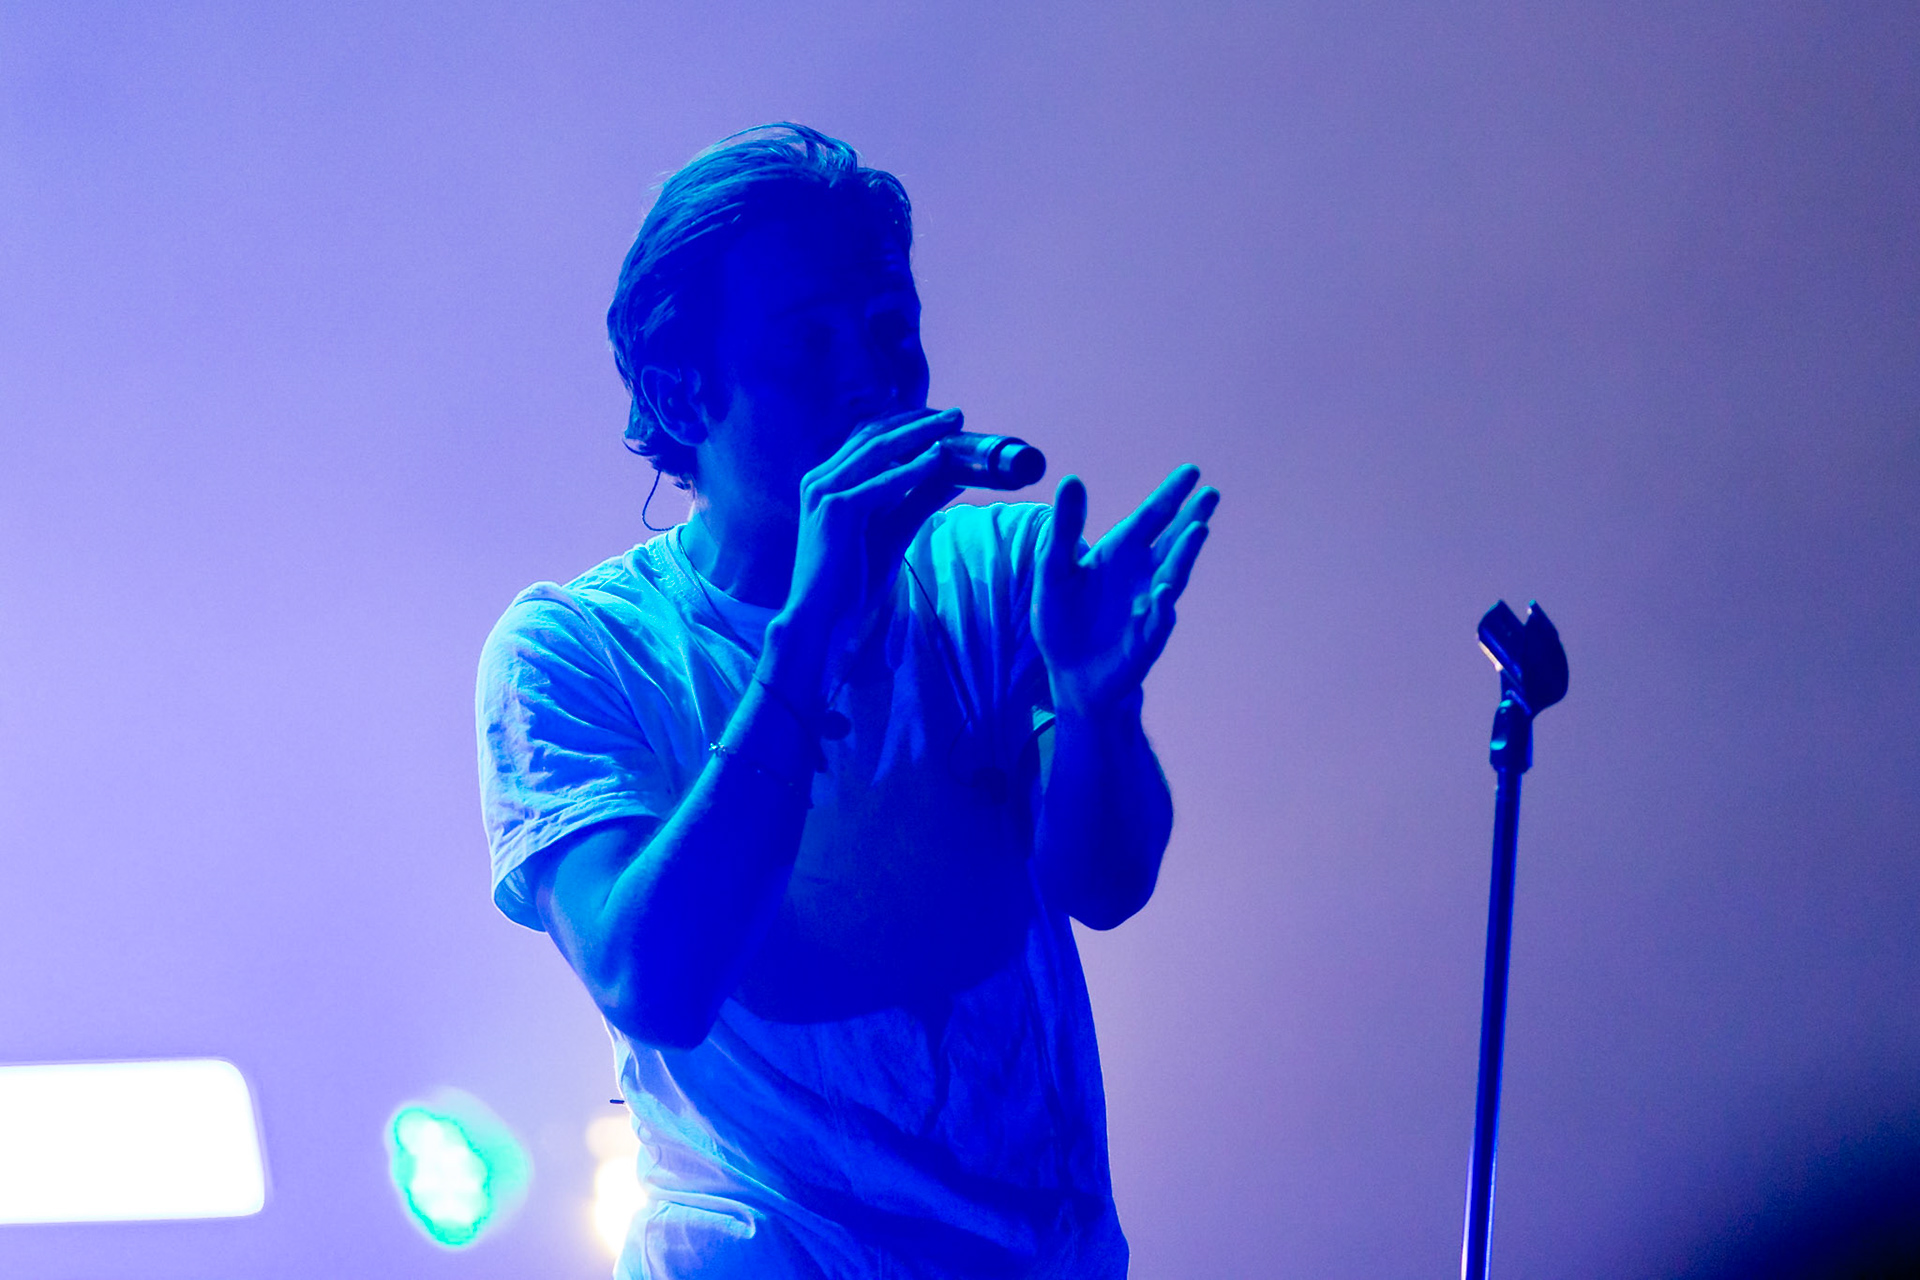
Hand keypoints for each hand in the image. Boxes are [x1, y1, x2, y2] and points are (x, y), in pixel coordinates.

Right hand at [771, 407, 964, 696]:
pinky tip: (938, 459)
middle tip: (955, 414)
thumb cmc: (851, 581)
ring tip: (953, 426)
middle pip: (874, 435)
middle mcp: (820, 479)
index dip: (907, 423)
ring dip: (919, 435)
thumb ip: (918, 501)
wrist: (821, 619)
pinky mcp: (835, 510)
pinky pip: (881, 482)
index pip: (869, 438)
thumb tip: (954, 475)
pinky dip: (912, 470)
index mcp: (827, 481)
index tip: (942, 420)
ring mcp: (824, 492)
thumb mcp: (893, 532)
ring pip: (878, 450)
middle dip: (918, 421)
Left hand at [1035, 465, 1217, 717]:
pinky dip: (1160, 608)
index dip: (1171, 495)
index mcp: (1121, 553)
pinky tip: (1162, 591)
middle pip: (1173, 542)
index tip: (1192, 471)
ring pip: (1172, 577)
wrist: (1069, 673)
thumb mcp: (1055, 569)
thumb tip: (1071, 479)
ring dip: (1184, 555)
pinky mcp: (1144, 641)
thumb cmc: (1064, 618)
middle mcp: (1143, 576)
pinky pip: (1156, 623)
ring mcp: (1148, 608)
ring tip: (1197, 529)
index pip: (1151, 518)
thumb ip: (1064, 528)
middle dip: (1191, 518)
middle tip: (1210, 495)